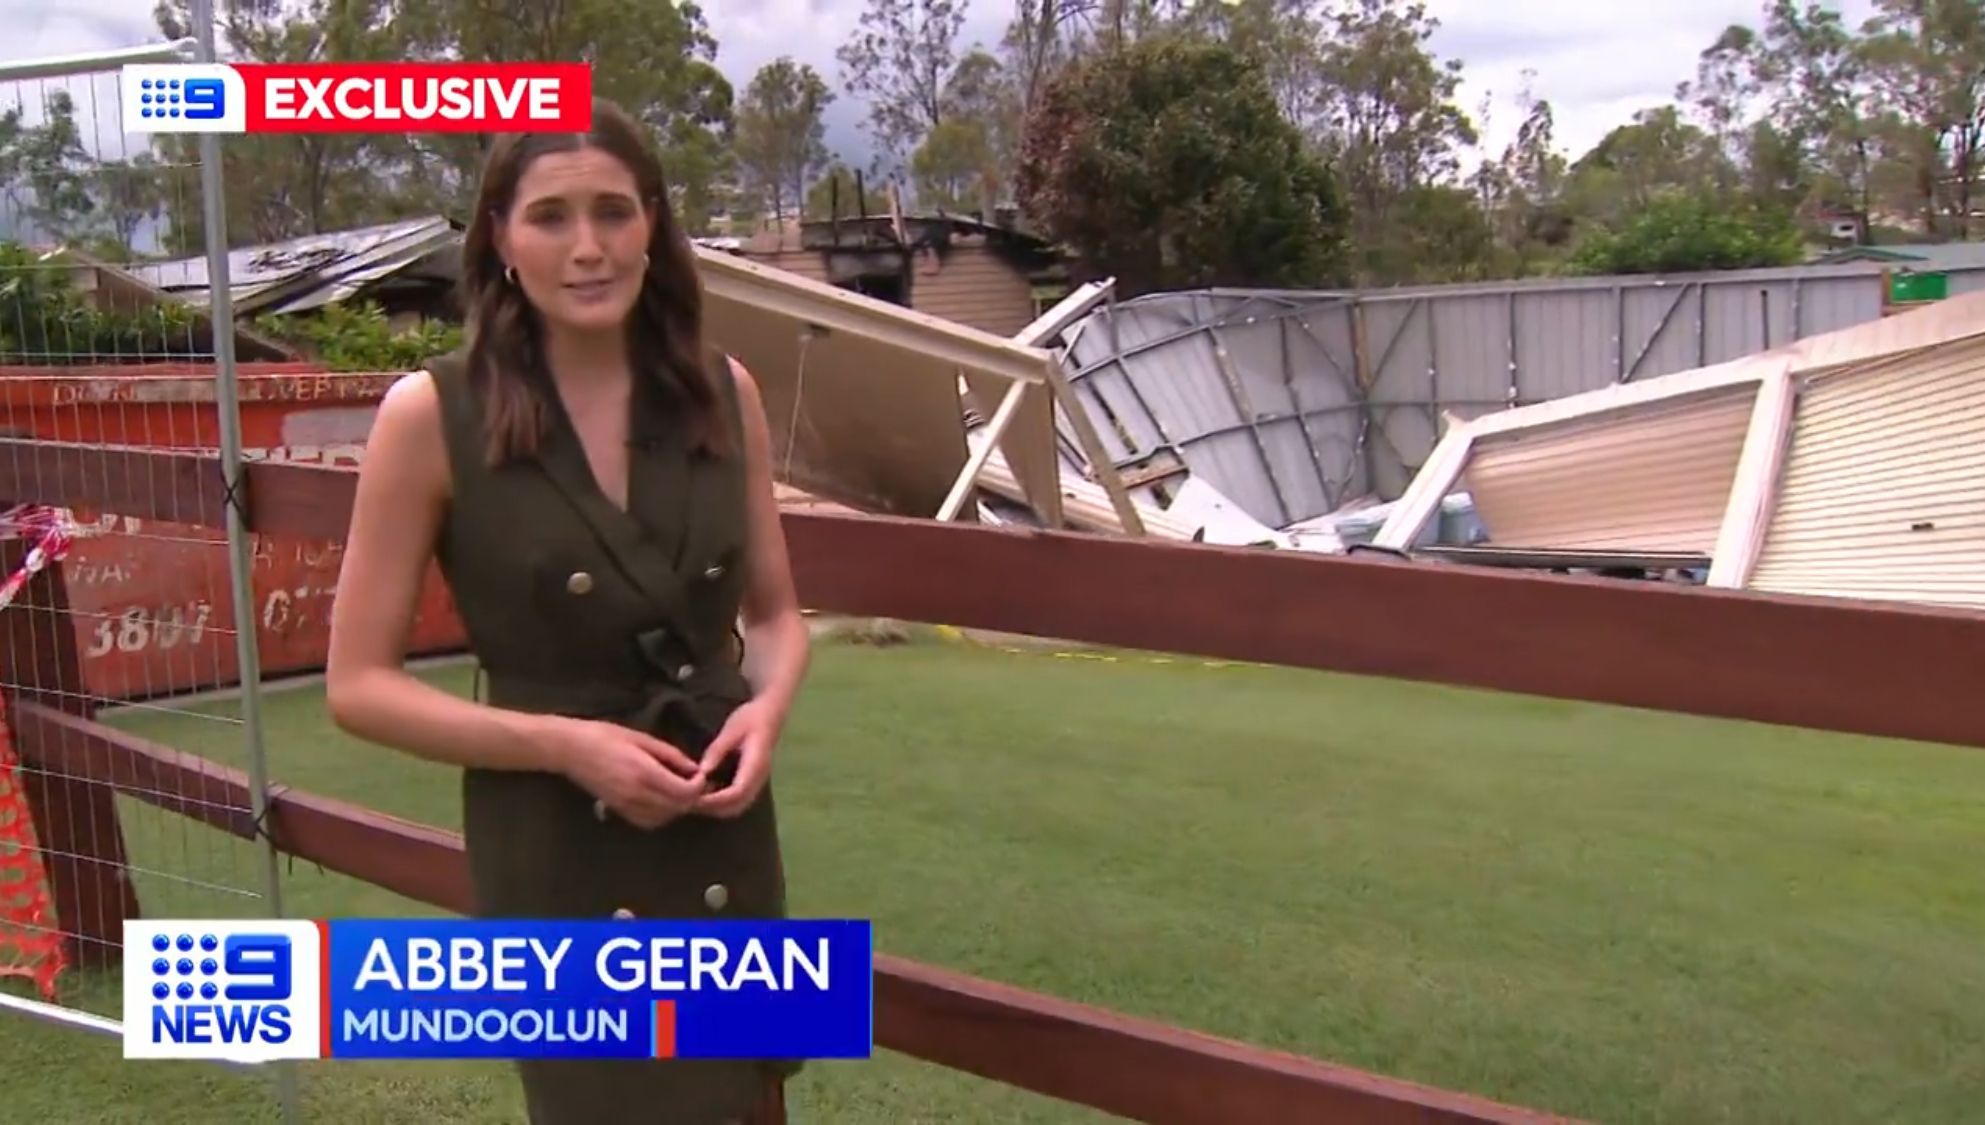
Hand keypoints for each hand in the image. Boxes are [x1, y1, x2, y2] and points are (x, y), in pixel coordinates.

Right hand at [547, 716, 705, 829]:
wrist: (569, 749)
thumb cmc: (604, 736)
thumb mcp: (642, 738)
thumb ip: (670, 755)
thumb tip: (694, 768)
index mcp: (645, 773)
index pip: (684, 793)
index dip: (699, 786)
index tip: (699, 774)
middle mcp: (637, 795)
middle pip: (678, 808)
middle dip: (691, 798)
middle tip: (694, 783)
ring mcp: (627, 806)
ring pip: (665, 818)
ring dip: (677, 807)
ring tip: (678, 790)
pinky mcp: (618, 811)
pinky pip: (648, 821)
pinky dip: (661, 815)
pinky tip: (660, 800)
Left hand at [692, 698, 782, 817]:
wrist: (770, 713)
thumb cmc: (751, 718)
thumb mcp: (731, 729)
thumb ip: (717, 750)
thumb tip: (702, 772)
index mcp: (755, 765)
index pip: (737, 792)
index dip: (715, 799)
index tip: (695, 797)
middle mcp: (759, 778)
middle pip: (738, 805)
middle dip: (714, 808)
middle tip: (690, 801)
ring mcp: (758, 781)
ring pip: (739, 806)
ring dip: (718, 808)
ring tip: (696, 799)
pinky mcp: (753, 780)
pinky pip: (739, 799)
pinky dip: (723, 802)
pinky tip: (707, 792)